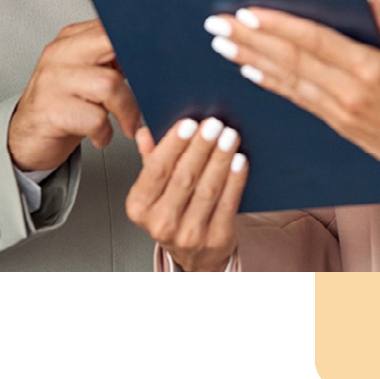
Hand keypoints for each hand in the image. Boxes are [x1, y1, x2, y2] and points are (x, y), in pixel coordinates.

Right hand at [7, 19, 140, 172]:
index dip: (138, 40)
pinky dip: (105, 133)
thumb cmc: (64, 105)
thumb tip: (155, 56)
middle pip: (110, 42)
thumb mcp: (87, 74)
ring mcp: (53, 81)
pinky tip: (101, 135)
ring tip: (127, 124)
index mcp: (71, 39)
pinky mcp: (50, 110)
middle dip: (137, 68)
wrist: (26, 137)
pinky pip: (94, 118)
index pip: (111, 25)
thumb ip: (113, 59)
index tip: (156, 58)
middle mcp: (60, 54)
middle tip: (147, 91)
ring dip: (127, 111)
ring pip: (108, 85)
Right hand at [126, 117, 247, 271]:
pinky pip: (227, 204)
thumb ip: (151, 159)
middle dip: (201, 147)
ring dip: (220, 159)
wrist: (195, 256)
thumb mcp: (155, 189)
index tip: (188, 123)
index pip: (155, 170)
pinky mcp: (215, 239)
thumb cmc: (173, 212)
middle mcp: (161, 223)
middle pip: (183, 178)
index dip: (173, 145)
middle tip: (214, 124)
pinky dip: (235, 180)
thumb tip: (145, 132)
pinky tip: (239, 161)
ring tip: (229, 137)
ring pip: (207, 189)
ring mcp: (189, 235)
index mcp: (140, 207)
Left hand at [205, 0, 379, 198]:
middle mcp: (349, 92)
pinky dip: (271, 84)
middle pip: (290, 59)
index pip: (314, 41)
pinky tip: (249, 72)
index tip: (249, 12)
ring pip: (287, 80)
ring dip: (250, 60)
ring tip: (222, 44)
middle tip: (217, 24)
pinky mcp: (336, 124)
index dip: (277, 26)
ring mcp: (340, 111)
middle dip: (250, 40)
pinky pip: (297, 99)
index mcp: (372, 69)